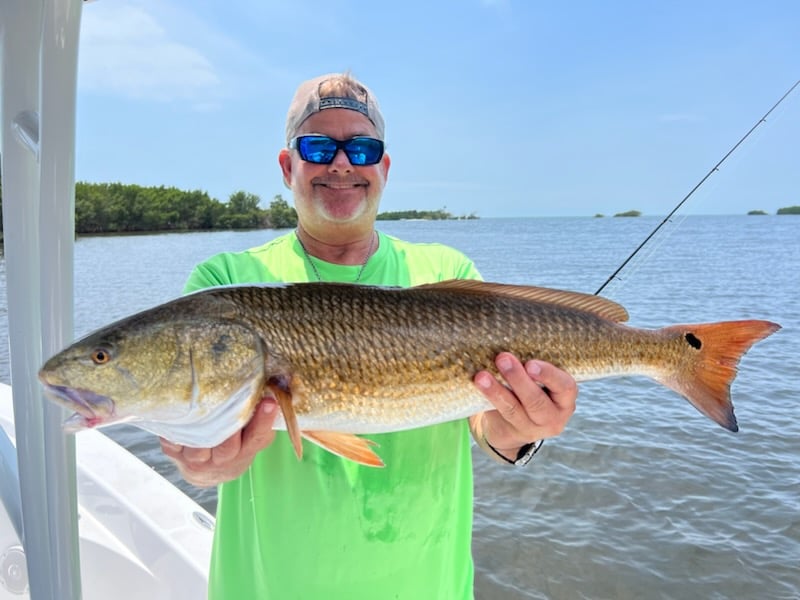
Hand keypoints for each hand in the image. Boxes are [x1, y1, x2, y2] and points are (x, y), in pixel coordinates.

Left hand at [160, 397, 278, 486]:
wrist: (209, 471)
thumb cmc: (236, 445)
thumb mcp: (253, 436)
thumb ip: (262, 419)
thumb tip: (273, 390)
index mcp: (245, 453)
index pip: (257, 438)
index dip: (263, 422)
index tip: (269, 403)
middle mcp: (221, 461)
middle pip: (227, 447)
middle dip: (231, 428)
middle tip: (234, 405)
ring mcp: (196, 460)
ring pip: (198, 448)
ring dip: (201, 431)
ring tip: (203, 406)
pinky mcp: (175, 455)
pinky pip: (172, 444)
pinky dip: (173, 432)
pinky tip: (176, 415)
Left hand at [472, 353, 576, 460]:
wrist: (514, 424)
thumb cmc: (529, 389)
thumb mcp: (540, 380)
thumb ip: (532, 365)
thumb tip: (510, 337)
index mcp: (565, 398)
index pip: (565, 387)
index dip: (548, 375)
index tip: (530, 364)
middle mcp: (554, 417)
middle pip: (537, 401)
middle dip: (518, 379)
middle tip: (502, 358)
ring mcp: (533, 429)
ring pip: (514, 410)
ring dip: (497, 391)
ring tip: (482, 376)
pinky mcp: (512, 433)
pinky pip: (499, 415)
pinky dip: (490, 399)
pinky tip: (480, 386)